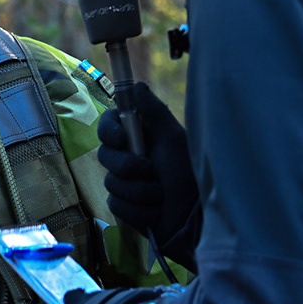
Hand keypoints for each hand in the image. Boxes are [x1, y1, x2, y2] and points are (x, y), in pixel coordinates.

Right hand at [96, 82, 197, 246]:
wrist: (198, 218)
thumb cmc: (190, 175)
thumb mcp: (174, 140)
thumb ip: (154, 112)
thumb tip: (135, 85)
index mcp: (139, 138)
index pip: (107, 126)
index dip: (109, 132)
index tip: (122, 139)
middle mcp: (129, 158)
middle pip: (104, 155)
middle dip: (128, 167)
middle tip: (150, 171)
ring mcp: (125, 183)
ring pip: (111, 183)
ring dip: (139, 191)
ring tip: (161, 196)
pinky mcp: (125, 206)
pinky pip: (117, 205)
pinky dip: (139, 210)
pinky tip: (156, 212)